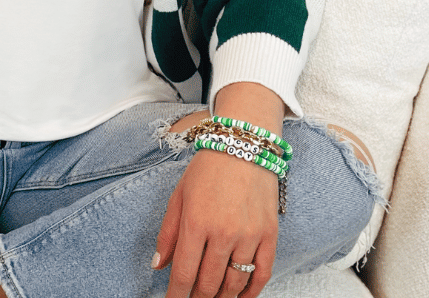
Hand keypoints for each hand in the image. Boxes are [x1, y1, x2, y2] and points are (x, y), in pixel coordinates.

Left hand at [152, 149, 278, 297]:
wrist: (243, 146)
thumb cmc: (207, 170)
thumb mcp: (178, 197)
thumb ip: (168, 234)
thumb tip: (159, 266)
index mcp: (196, 222)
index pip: (184, 273)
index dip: (176, 295)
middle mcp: (224, 232)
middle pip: (209, 283)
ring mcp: (249, 235)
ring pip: (235, 283)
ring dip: (222, 297)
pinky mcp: (270, 235)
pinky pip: (262, 273)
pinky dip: (251, 291)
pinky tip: (241, 297)